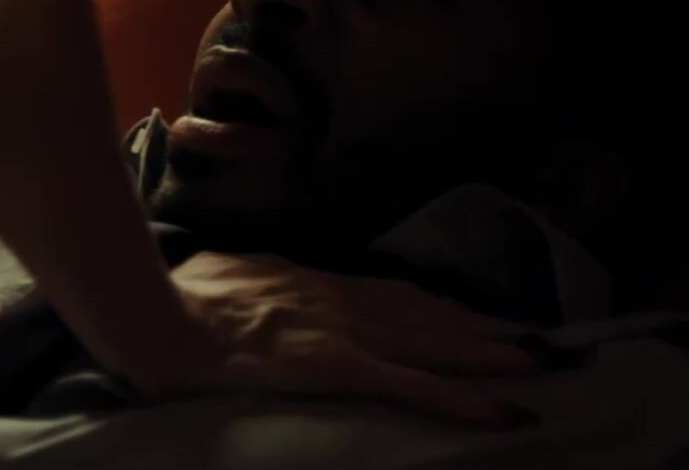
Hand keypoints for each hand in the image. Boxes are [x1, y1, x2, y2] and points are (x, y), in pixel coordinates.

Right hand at [168, 252, 545, 427]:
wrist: (154, 316)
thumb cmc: (173, 300)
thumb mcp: (223, 275)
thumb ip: (254, 280)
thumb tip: (254, 279)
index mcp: (307, 281)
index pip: (385, 291)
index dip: (432, 305)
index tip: (468, 314)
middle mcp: (336, 298)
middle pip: (420, 311)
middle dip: (475, 327)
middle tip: (531, 338)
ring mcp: (340, 331)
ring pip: (428, 342)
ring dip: (483, 355)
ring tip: (534, 365)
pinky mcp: (336, 364)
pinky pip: (409, 384)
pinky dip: (457, 398)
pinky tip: (497, 412)